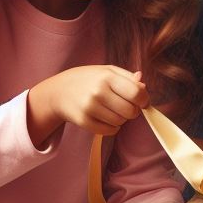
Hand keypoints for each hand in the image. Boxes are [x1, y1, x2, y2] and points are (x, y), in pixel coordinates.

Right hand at [28, 66, 149, 144]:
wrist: (59, 91)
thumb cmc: (88, 79)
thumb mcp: (107, 71)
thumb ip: (128, 77)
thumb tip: (143, 86)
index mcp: (107, 77)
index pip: (137, 93)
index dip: (144, 99)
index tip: (141, 100)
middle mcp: (98, 92)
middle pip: (131, 111)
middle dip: (133, 110)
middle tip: (125, 105)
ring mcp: (90, 108)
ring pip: (121, 122)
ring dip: (121, 118)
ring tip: (111, 109)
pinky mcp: (84, 121)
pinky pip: (110, 131)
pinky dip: (112, 127)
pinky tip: (105, 118)